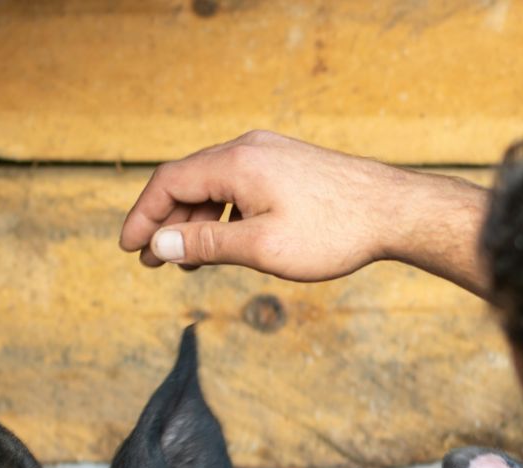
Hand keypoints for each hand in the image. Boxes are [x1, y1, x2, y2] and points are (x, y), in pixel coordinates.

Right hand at [119, 131, 490, 293]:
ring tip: (188, 263)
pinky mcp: (287, 167)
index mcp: (235, 163)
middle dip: (166, 224)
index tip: (129, 249)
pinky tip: (227, 244)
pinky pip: (240, 188)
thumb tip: (161, 246)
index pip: (168, 183)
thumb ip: (206, 246)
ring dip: (196, 224)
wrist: (392, 211)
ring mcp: (269, 155)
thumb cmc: (333, 232)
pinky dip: (224, 216)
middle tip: (153, 263)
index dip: (143, 217)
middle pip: (188, 182)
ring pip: (215, 187)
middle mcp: (248, 150)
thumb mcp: (261, 247)